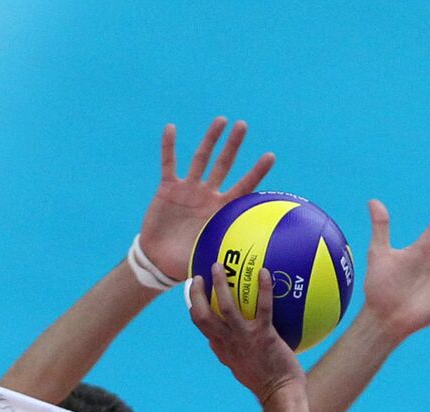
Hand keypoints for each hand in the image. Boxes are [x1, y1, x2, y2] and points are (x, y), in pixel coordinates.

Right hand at [138, 118, 274, 279]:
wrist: (159, 260)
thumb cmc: (187, 261)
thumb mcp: (210, 258)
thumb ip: (229, 259)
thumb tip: (252, 272)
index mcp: (220, 210)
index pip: (243, 187)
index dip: (256, 172)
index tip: (270, 156)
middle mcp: (207, 195)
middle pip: (223, 165)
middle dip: (233, 145)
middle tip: (243, 125)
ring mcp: (188, 189)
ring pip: (201, 159)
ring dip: (210, 139)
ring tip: (221, 121)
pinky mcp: (168, 188)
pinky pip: (168, 164)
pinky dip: (169, 147)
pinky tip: (171, 128)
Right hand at [188, 263, 302, 404]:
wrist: (279, 394)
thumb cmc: (265, 381)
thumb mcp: (240, 367)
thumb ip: (231, 352)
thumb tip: (224, 342)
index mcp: (221, 348)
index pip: (200, 325)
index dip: (193, 306)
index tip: (193, 292)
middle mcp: (227, 342)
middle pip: (201, 315)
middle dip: (195, 294)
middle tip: (198, 277)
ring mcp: (244, 338)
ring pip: (225, 307)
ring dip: (219, 285)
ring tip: (218, 266)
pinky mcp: (264, 336)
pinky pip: (263, 307)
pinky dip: (263, 288)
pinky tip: (265, 272)